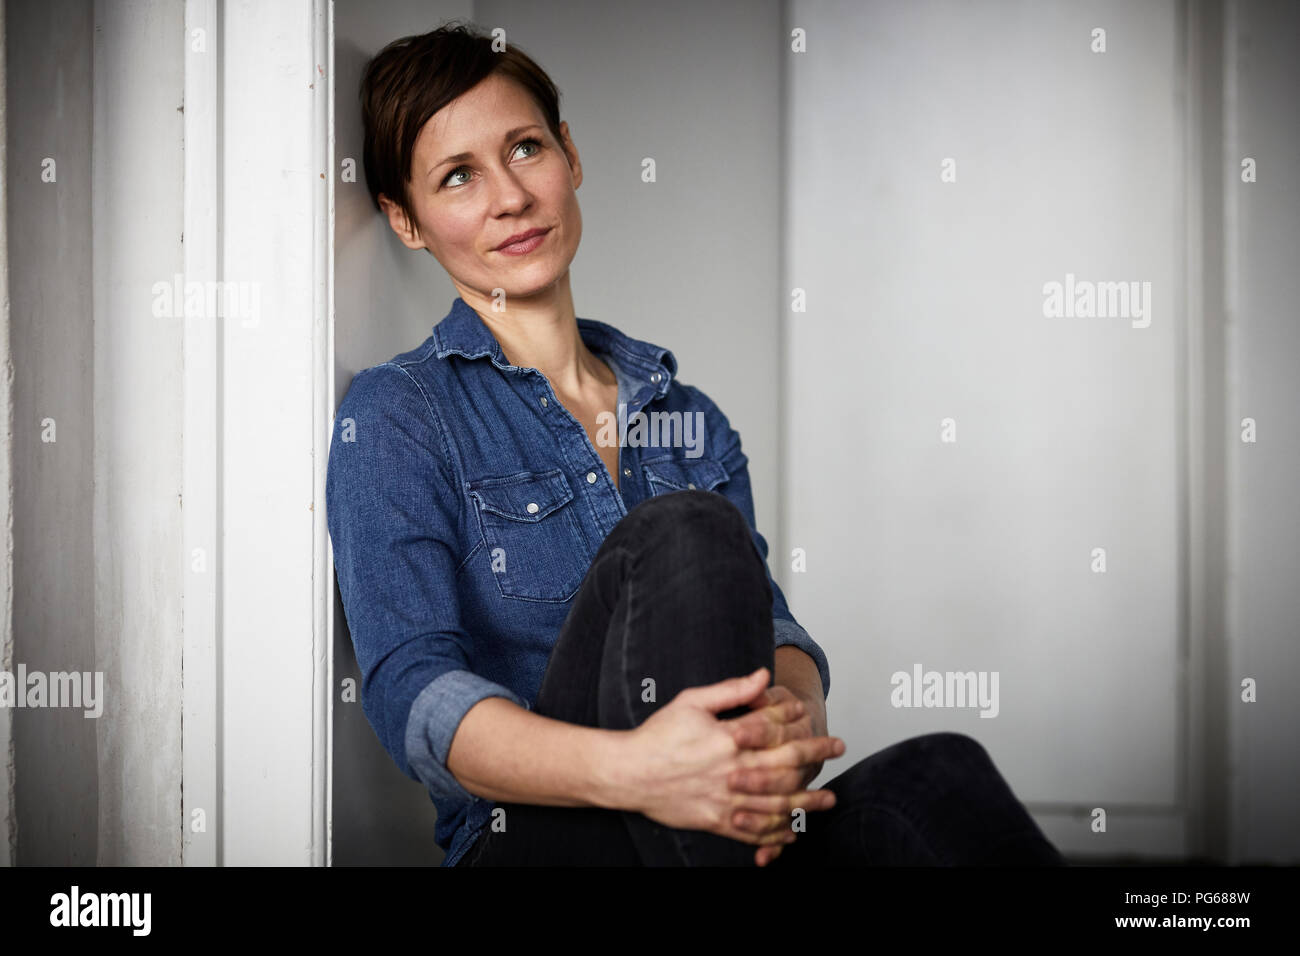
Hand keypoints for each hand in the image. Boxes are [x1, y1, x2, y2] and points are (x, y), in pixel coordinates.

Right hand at [621, 667, 844, 864]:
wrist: (627, 773)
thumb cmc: (658, 735)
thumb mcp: (692, 702)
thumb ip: (731, 691)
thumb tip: (763, 675)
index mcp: (727, 738)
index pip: (773, 726)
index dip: (794, 717)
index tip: (809, 713)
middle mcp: (731, 771)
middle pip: (785, 765)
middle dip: (815, 755)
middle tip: (837, 748)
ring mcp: (725, 799)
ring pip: (776, 804)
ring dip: (807, 801)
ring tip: (828, 798)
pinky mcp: (716, 821)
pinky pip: (753, 832)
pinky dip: (776, 834)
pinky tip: (793, 832)